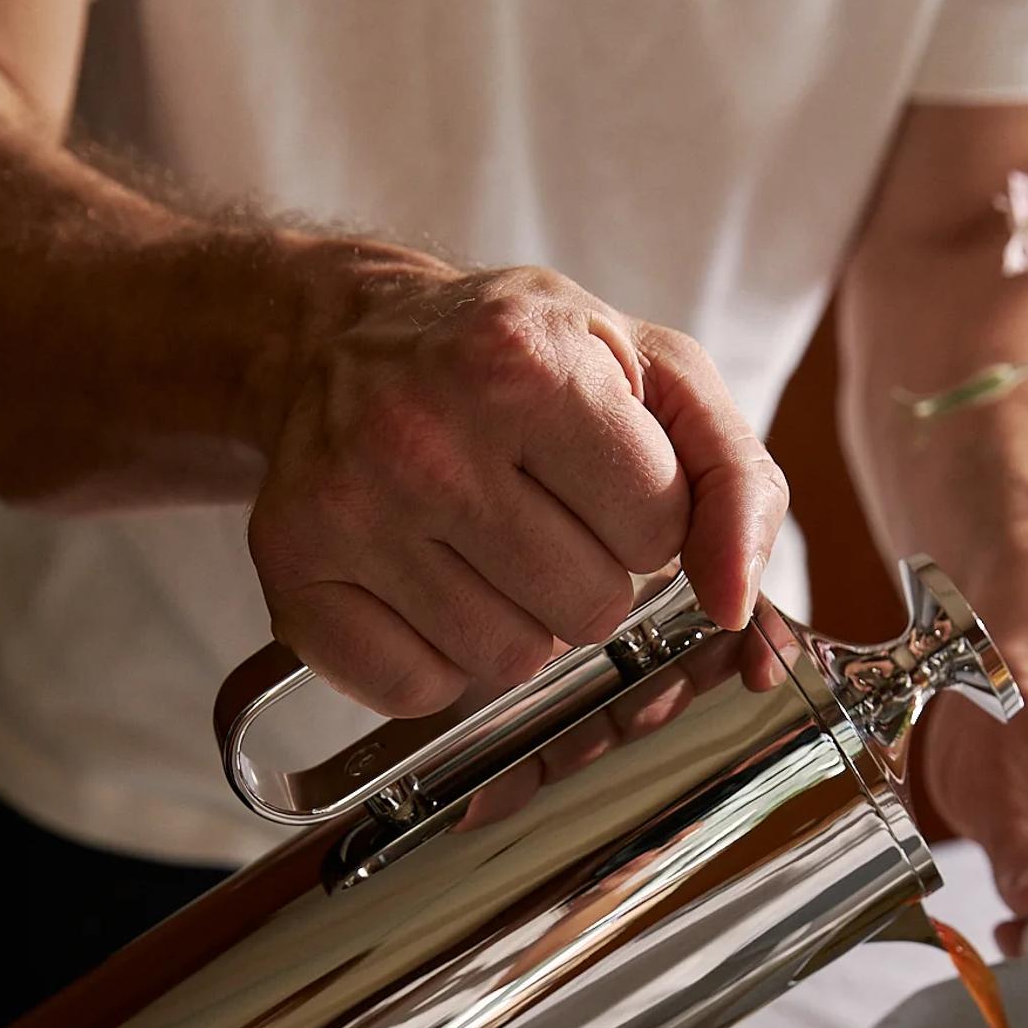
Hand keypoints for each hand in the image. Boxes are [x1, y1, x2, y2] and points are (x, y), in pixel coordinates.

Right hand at [250, 251, 788, 715]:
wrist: (338, 337)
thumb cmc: (512, 358)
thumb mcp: (651, 372)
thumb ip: (734, 478)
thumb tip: (734, 605)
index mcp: (524, 361)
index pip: (658, 528)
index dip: (646, 518)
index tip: (600, 476)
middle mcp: (423, 434)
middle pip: (589, 609)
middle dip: (588, 575)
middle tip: (537, 512)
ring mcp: (348, 509)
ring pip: (508, 663)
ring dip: (516, 622)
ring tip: (479, 545)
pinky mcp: (293, 576)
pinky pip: (417, 691)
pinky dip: (436, 661)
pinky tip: (421, 585)